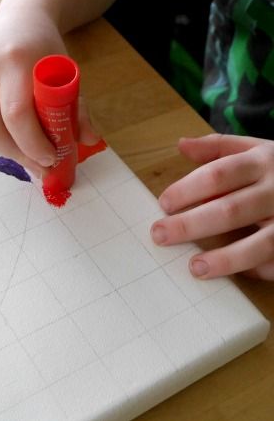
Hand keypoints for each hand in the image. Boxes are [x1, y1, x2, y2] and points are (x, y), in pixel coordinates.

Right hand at [0, 10, 98, 177]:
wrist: (19, 20)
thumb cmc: (45, 49)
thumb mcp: (66, 71)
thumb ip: (77, 107)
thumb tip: (88, 140)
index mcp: (14, 59)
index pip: (16, 113)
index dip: (33, 143)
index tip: (51, 158)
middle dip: (16, 154)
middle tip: (40, 165)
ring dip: (6, 150)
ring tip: (29, 154)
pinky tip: (15, 135)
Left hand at [151, 134, 273, 279]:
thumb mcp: (257, 149)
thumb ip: (219, 147)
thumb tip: (181, 145)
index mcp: (262, 163)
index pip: (219, 175)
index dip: (189, 189)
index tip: (163, 204)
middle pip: (231, 209)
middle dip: (192, 225)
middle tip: (160, 235)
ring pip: (261, 242)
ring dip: (226, 258)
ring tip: (195, 268)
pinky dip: (260, 269)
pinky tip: (237, 275)